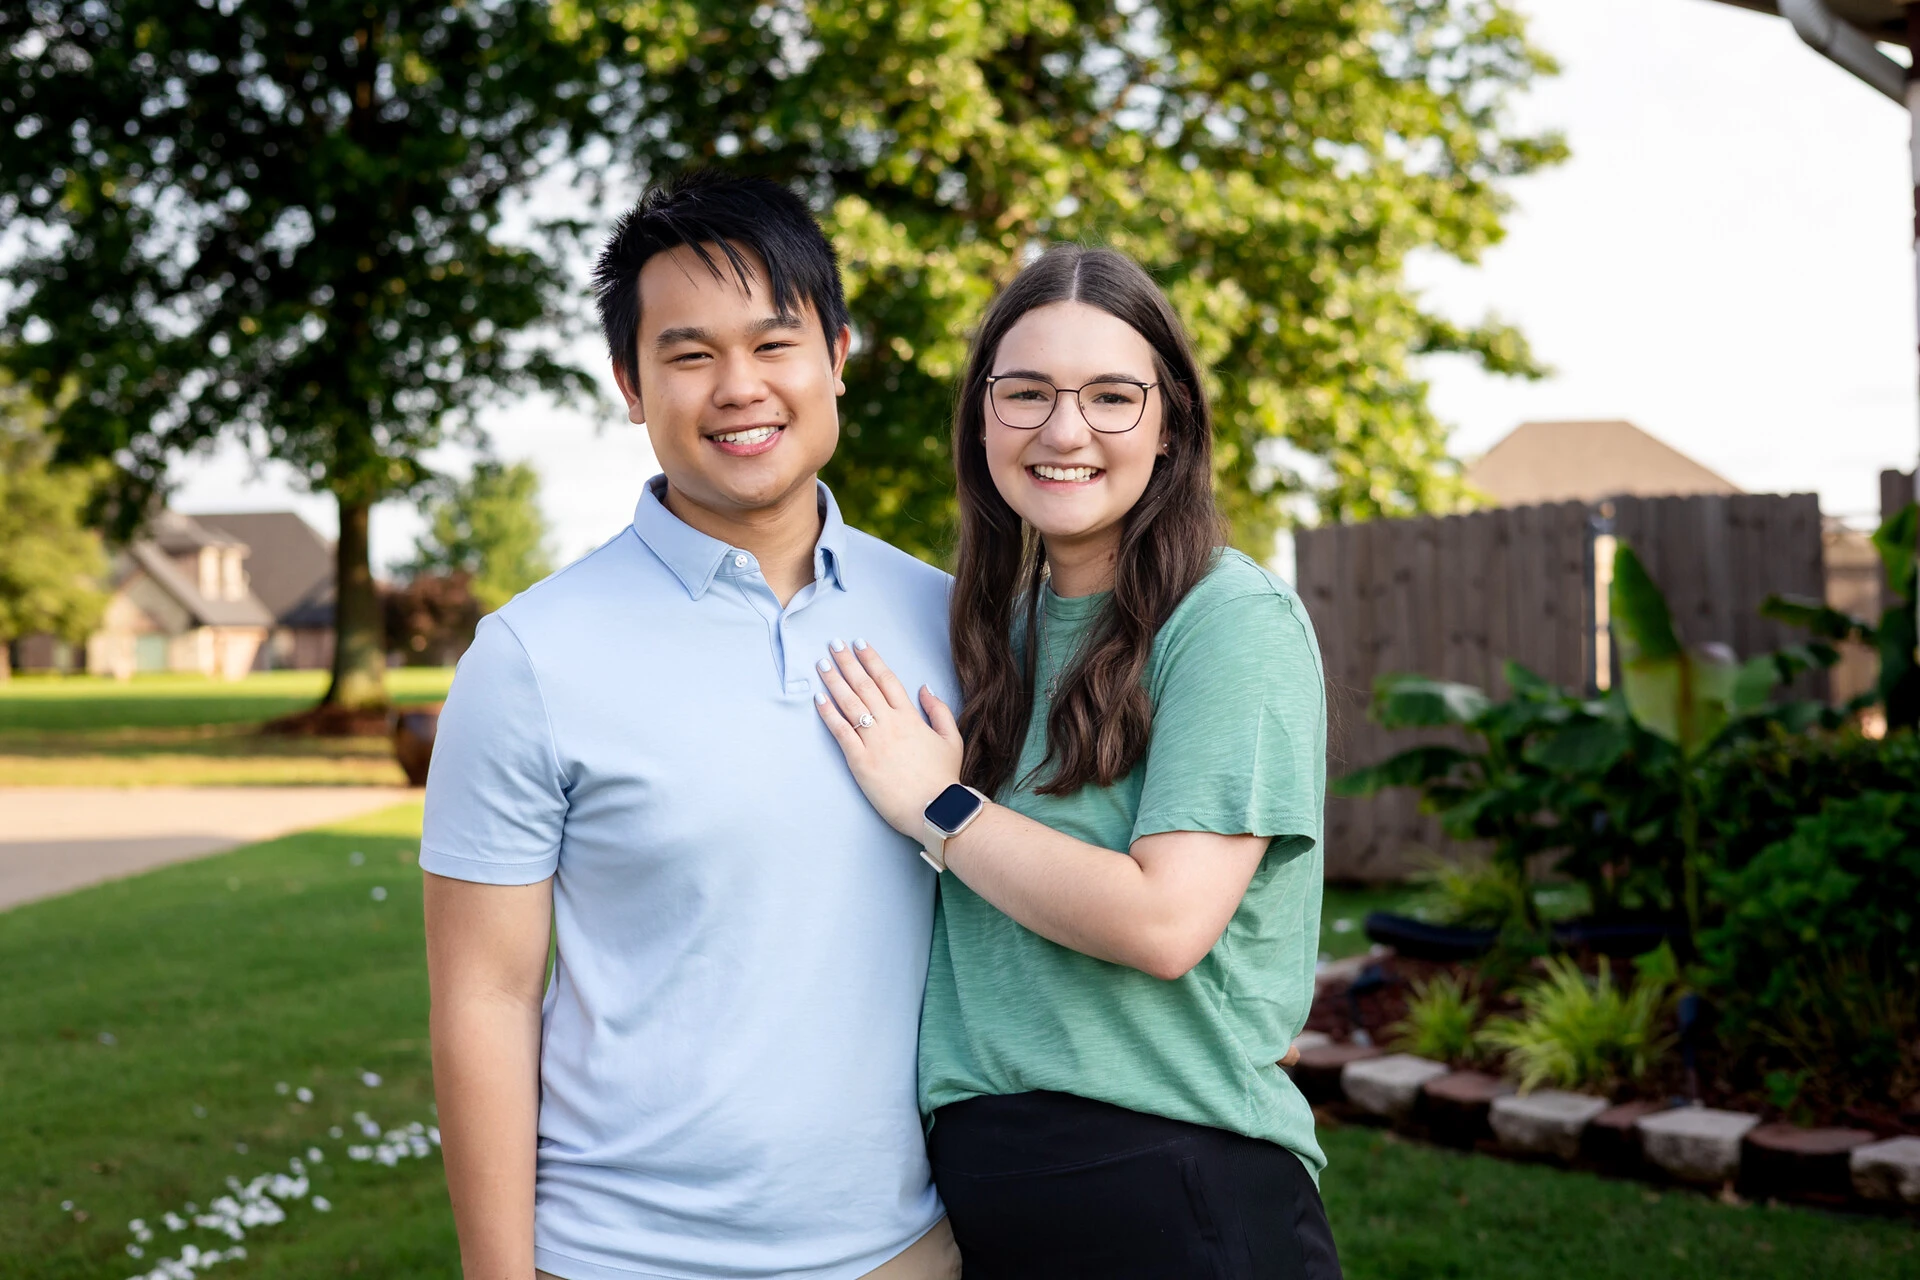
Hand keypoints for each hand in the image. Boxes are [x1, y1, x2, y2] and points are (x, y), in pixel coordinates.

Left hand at [814, 639, 963, 838]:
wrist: (935, 809)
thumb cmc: (944, 778)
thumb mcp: (951, 739)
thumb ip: (938, 710)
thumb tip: (925, 687)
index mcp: (911, 716)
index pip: (887, 679)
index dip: (872, 659)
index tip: (860, 644)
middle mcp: (890, 723)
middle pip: (864, 685)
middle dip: (848, 662)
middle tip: (834, 644)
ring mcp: (873, 741)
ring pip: (850, 703)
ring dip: (834, 681)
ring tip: (822, 664)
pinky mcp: (860, 761)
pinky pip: (841, 731)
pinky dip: (829, 714)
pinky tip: (819, 698)